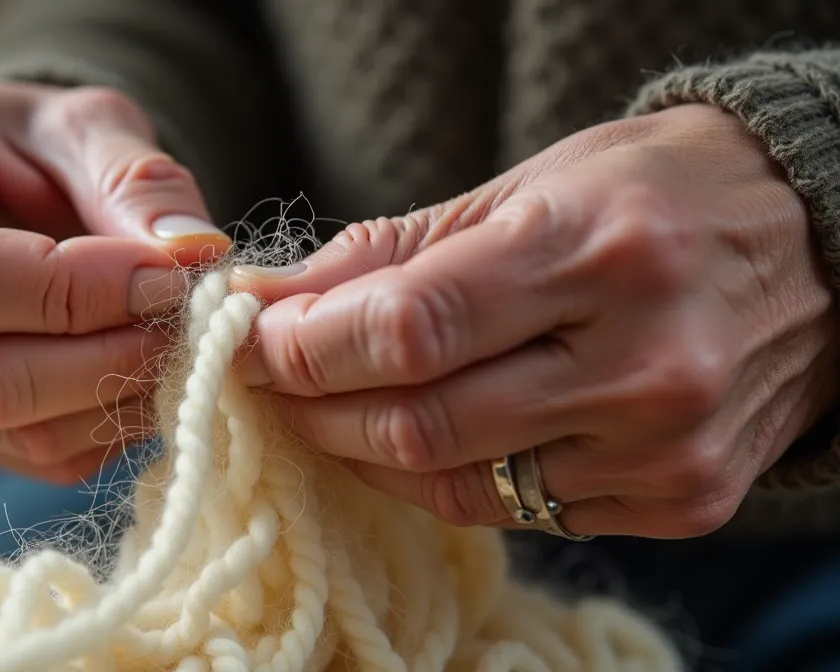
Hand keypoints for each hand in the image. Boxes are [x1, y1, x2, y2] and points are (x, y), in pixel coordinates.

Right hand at [0, 82, 228, 482]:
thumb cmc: (22, 139)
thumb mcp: (79, 120)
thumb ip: (135, 176)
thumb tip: (194, 254)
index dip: (77, 288)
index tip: (169, 273)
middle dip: (106, 356)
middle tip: (189, 321)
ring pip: (7, 427)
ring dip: (114, 397)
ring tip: (174, 343)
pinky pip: (26, 455)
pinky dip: (103, 426)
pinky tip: (139, 374)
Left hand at [233, 104, 838, 537]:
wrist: (816, 248)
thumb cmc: (652, 197)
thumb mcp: (523, 189)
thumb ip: (390, 255)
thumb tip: (270, 304)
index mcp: (598, 251)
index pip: (408, 330)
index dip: (307, 348)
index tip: (259, 340)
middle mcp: (645, 362)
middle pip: (419, 424)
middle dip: (318, 408)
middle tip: (279, 381)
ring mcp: (667, 447)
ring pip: (456, 486)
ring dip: (369, 451)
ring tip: (340, 407)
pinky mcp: (682, 501)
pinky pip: (518, 514)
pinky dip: (452, 478)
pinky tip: (440, 433)